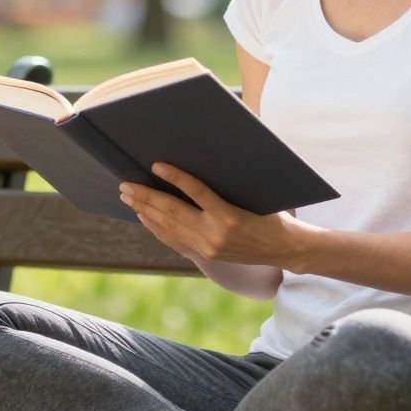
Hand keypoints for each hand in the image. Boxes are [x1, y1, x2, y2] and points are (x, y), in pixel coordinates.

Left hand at [119, 163, 296, 266]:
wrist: (285, 248)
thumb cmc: (274, 214)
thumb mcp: (257, 194)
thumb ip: (231, 181)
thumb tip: (211, 154)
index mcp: (231, 216)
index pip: (197, 192)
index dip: (175, 178)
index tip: (156, 165)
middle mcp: (216, 234)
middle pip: (174, 212)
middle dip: (146, 197)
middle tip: (125, 184)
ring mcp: (209, 247)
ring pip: (169, 226)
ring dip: (145, 210)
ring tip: (128, 196)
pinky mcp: (206, 255)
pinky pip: (174, 239)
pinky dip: (156, 227)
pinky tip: (143, 216)